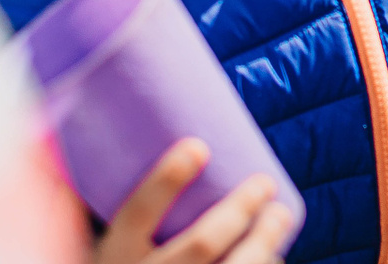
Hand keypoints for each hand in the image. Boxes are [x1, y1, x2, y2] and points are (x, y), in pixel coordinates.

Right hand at [96, 138, 296, 263]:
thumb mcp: (108, 249)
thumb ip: (115, 208)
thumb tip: (126, 136)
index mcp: (113, 257)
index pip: (137, 213)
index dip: (166, 180)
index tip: (199, 146)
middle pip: (200, 244)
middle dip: (239, 209)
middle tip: (264, 181)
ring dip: (264, 242)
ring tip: (280, 214)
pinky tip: (274, 257)